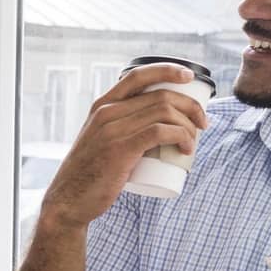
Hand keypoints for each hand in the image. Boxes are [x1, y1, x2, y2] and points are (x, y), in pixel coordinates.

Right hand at [38, 64, 208, 231]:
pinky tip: (186, 148)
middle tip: (202, 123)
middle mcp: (106, 112)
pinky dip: (180, 136)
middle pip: (160, 95)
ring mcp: (112, 130)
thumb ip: (117, 128)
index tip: (188, 77)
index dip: (167, 70)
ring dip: (189, 124)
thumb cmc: (90, 173)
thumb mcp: (99, 139)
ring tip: (194, 141)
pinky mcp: (120, 149)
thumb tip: (153, 124)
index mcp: (101, 105)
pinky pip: (158, 132)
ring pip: (163, 112)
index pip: (137, 75)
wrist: (68, 200)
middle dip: (190, 105)